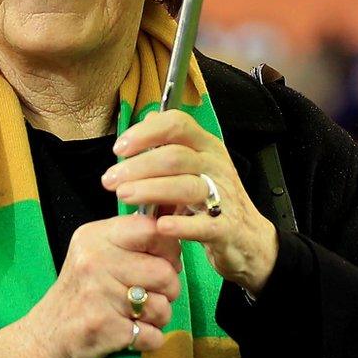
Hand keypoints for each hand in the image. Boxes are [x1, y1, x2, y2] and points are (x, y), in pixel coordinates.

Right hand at [0, 213, 181, 357]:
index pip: (152, 229)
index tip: (165, 261)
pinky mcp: (104, 328)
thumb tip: (175, 232)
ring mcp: (98, 295)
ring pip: (162, 306)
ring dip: (159, 317)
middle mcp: (95, 261)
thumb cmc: (80, 294)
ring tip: (138, 316)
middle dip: (169, 290)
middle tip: (152, 296)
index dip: (170, 248)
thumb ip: (130, 240)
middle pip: (164, 272)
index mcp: (95, 237)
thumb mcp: (94, 253)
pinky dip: (149, 340)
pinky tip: (131, 334)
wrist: (46, 338)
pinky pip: (153, 335)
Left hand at [104, 109, 278, 292]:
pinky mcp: (226, 227)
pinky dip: (180, 225)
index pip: (177, 124)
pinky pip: (204, 224)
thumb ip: (170, 145)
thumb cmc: (213, 200)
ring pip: (186, 186)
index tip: (119, 149)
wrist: (247, 238)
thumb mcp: (195, 167)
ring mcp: (224, 195)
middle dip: (137, 166)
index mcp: (206, 146)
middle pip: (175, 156)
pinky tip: (159, 226)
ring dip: (150, 190)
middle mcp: (216, 165)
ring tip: (124, 196)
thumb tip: (147, 119)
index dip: (145, 133)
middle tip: (110, 180)